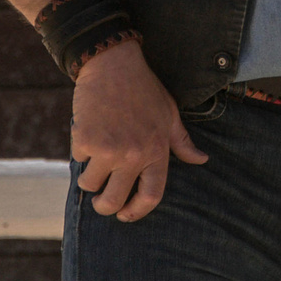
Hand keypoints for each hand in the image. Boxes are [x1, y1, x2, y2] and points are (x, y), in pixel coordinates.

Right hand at [70, 39, 207, 221]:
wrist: (114, 65)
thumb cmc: (144, 89)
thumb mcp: (170, 114)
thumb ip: (182, 142)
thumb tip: (202, 160)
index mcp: (157, 151)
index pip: (151, 195)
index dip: (136, 212)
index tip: (125, 215)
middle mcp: (134, 155)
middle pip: (114, 200)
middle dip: (105, 206)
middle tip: (101, 202)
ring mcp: (109, 149)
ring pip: (90, 184)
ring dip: (89, 176)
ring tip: (94, 158)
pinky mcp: (86, 140)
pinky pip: (77, 159)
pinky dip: (80, 150)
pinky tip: (88, 131)